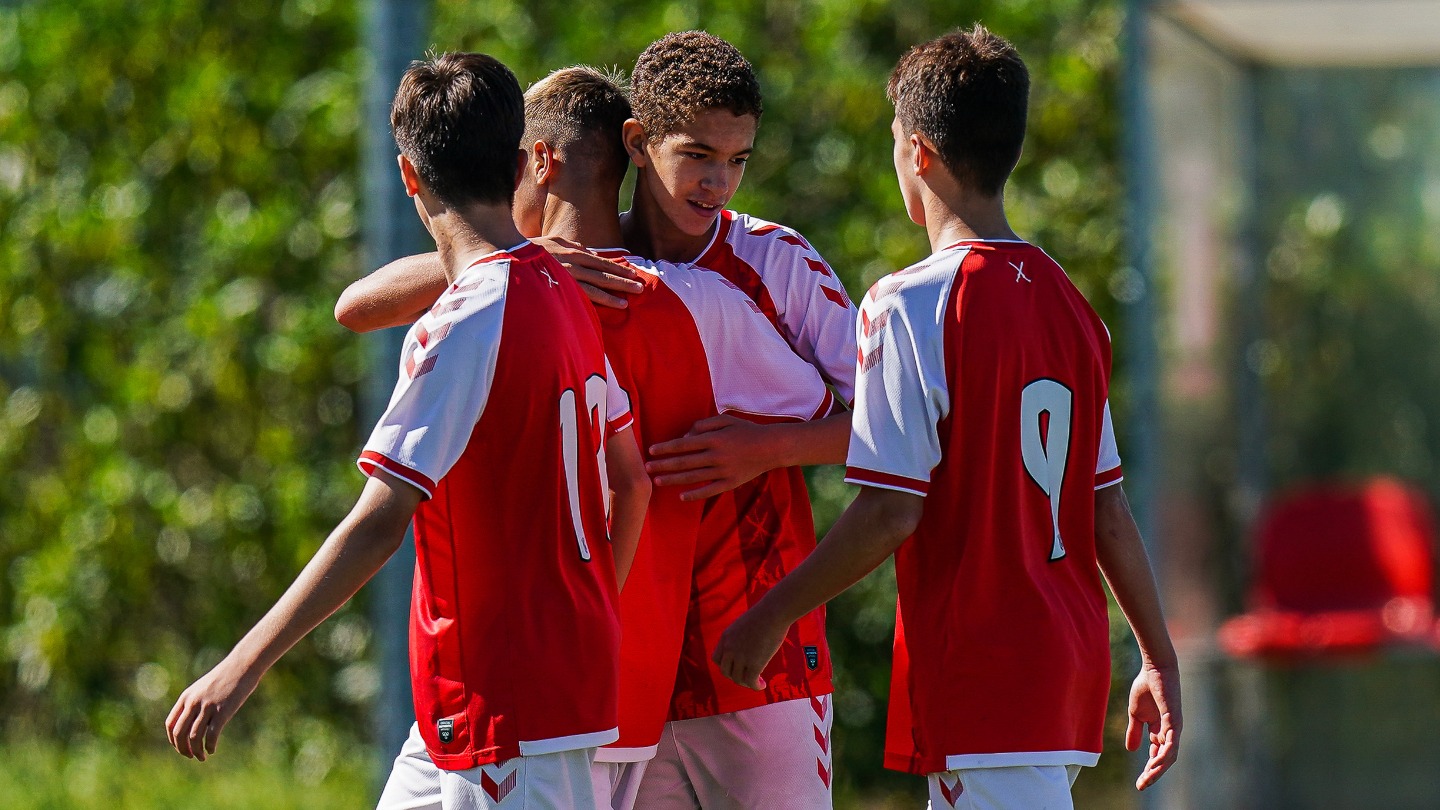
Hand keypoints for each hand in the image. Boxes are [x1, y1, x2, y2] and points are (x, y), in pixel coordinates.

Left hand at [165, 657, 260, 760]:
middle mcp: (193, 702)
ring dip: (196, 751)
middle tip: (190, 756)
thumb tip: (191, 723)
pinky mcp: (222, 711)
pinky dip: (209, 746)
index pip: (171, 724)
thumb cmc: (225, 677)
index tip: (181, 747)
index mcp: (186, 697)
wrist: (243, 665)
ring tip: (202, 757)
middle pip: (180, 733)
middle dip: (183, 749)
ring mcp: (208, 706)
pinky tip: (212, 750)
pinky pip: (212, 734)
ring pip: (194, 737)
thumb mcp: (204, 688)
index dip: (173, 740)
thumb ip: (195, 702)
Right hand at [532, 236, 642, 308]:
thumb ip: (572, 244)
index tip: (632, 273)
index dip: (618, 268)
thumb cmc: (530, 249)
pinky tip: (610, 306)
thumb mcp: (553, 240)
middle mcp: (574, 264)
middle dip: (623, 281)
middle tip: (640, 288)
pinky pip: (582, 296)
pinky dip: (598, 301)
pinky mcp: (560, 288)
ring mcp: (567, 277)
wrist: (510, 255)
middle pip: (603, 274)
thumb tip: (588, 249)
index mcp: (573, 252)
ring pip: (596, 286)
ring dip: (613, 294)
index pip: (601, 262)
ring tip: (627, 302)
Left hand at [647, 415, 777, 500]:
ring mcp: (723, 471)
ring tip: (657, 481)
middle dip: (663, 465)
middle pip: (684, 462)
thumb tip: (685, 435)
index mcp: (714, 439)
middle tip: (646, 468)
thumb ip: (704, 425)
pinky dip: (695, 494)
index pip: (683, 444)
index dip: (666, 448)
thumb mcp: (725, 420)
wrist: (771, 447)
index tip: (651, 450)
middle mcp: (716, 455)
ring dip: (673, 480)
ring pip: (693, 477)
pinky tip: (681, 496)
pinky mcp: (730, 483)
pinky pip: (709, 490)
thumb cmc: (746, 430)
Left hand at [712, 606, 786, 689]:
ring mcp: (741, 657)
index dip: (726, 665)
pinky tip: (762, 685)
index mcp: (726, 638)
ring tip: (757, 681)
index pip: (717, 659)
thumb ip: (740, 637)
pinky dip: (756, 686)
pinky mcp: (754, 664)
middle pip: (725, 671)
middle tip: (747, 676)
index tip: (736, 666)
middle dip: (735, 676)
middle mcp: (730, 649)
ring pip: (738, 678)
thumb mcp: (743, 624)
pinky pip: (751, 681)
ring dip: (746, 682)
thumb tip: (747, 646)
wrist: (773, 613)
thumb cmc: (764, 615)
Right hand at [1126, 661, 1181, 790]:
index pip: (1155, 755)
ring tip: (1147, 778)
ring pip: (1169, 756)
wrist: (1153, 669)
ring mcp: (1174, 728)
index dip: (1148, 769)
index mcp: (1159, 731)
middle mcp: (1169, 732)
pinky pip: (1171, 743)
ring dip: (1158, 769)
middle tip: (1141, 786)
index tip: (1138, 783)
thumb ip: (1134, 731)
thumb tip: (1131, 750)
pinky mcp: (1175, 721)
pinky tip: (1155, 763)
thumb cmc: (1146, 687)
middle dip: (1152, 774)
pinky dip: (1165, 755)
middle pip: (1163, 760)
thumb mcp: (1135, 714)